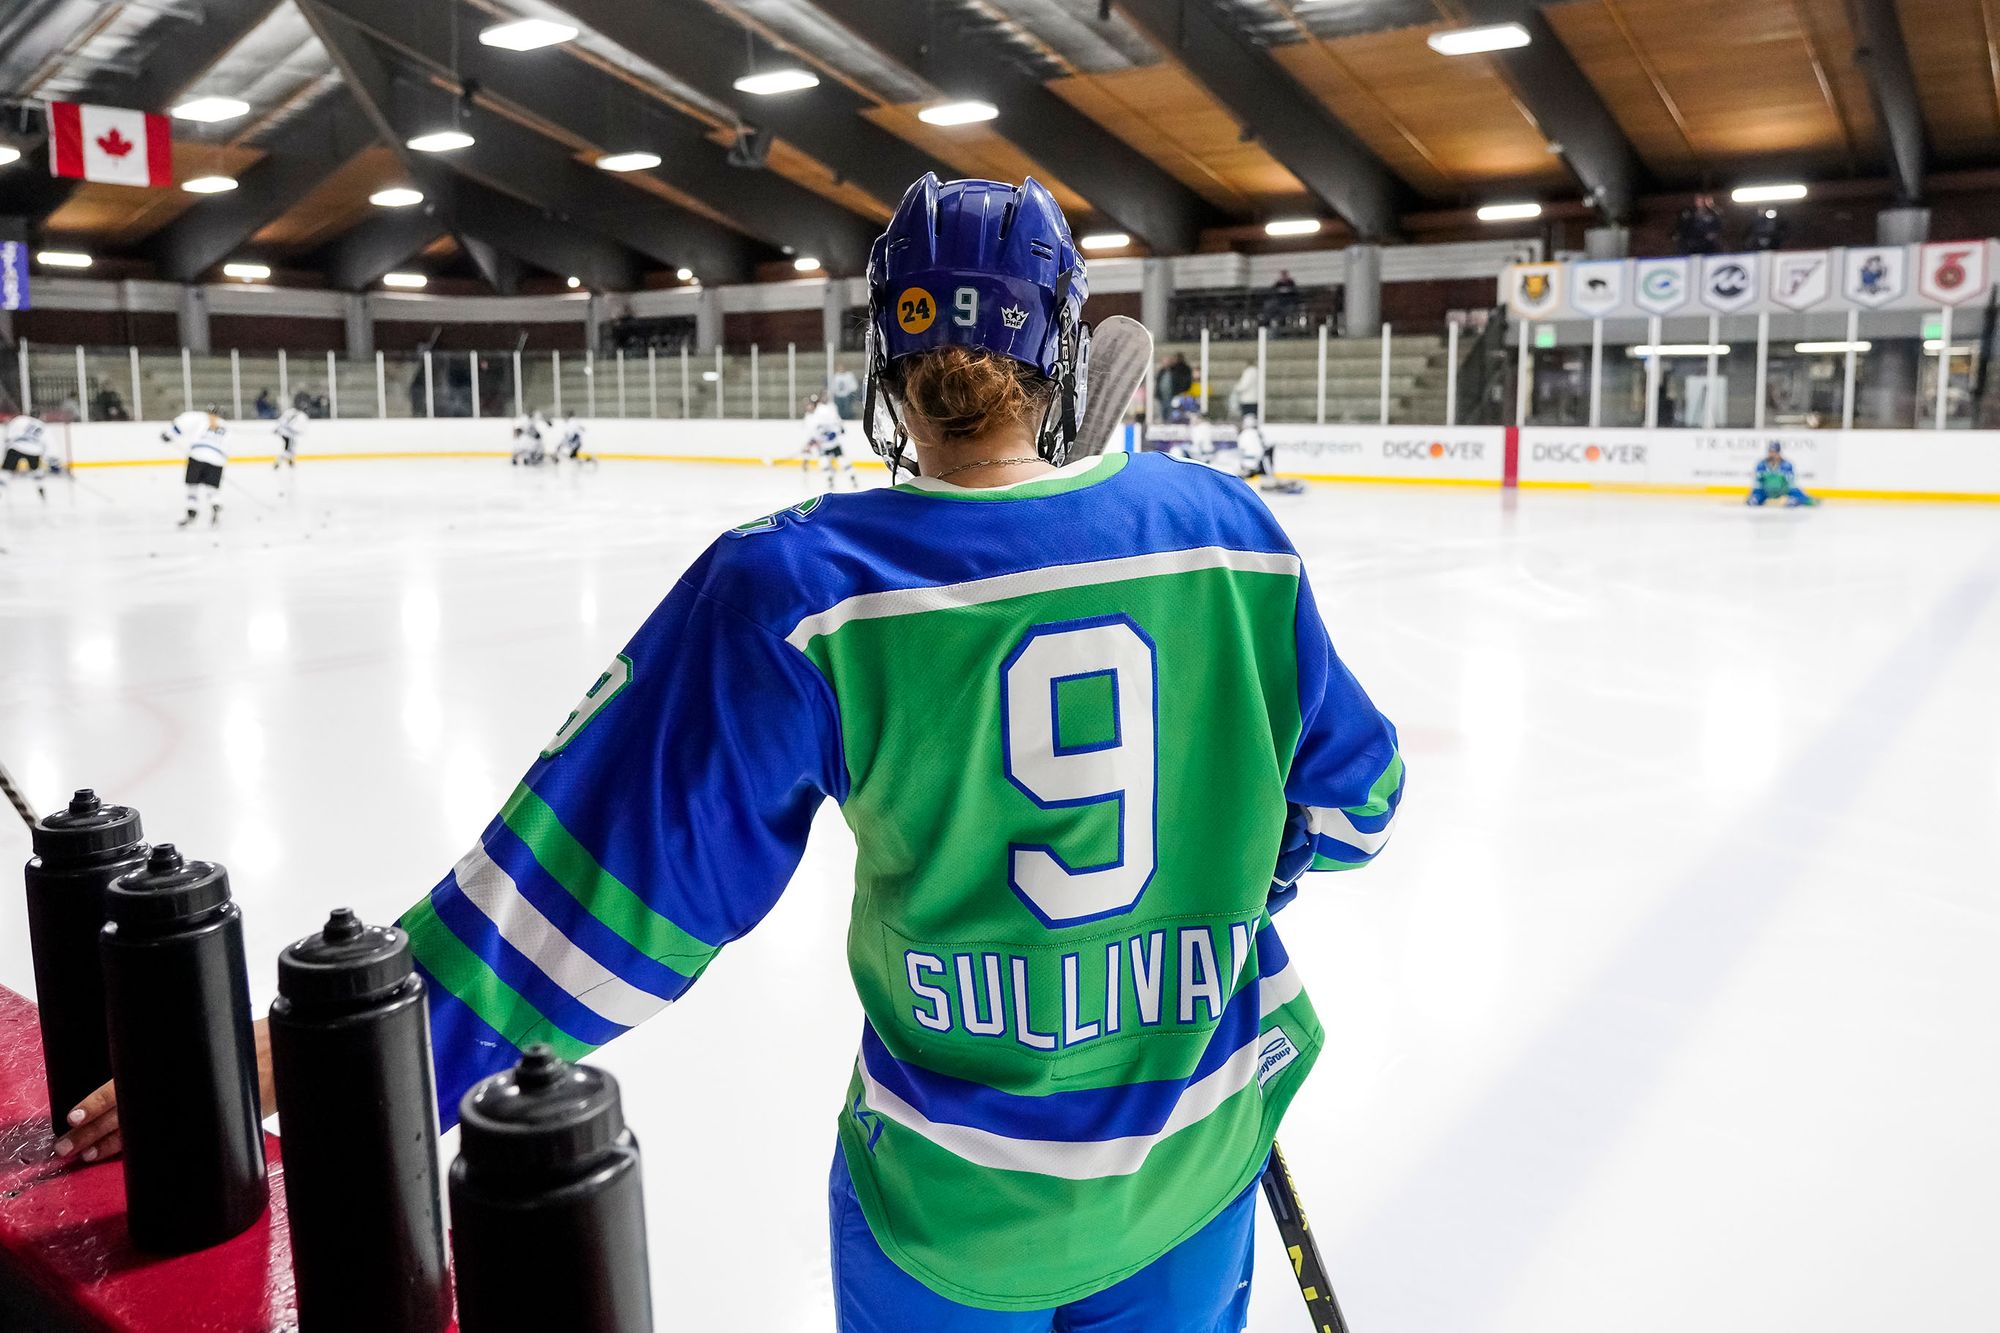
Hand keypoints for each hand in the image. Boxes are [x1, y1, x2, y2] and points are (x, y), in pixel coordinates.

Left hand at [54, 1016, 274, 1163]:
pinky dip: (139, 1150)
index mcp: (170, 1063)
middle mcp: (174, 1086)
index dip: (99, 1100)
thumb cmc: (246, 1047)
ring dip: (109, 1143)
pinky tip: (122, 1158)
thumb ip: (173, 1059)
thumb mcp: (208, 1042)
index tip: (74, 1114)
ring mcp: (186, 1108)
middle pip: (125, 1112)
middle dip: (91, 1130)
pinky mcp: (201, 1125)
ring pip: (138, 1130)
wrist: (283, 1058)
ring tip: (85, 1155)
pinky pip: (163, 1141)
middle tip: (65, 1145)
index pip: (127, 1084)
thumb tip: (143, 1071)